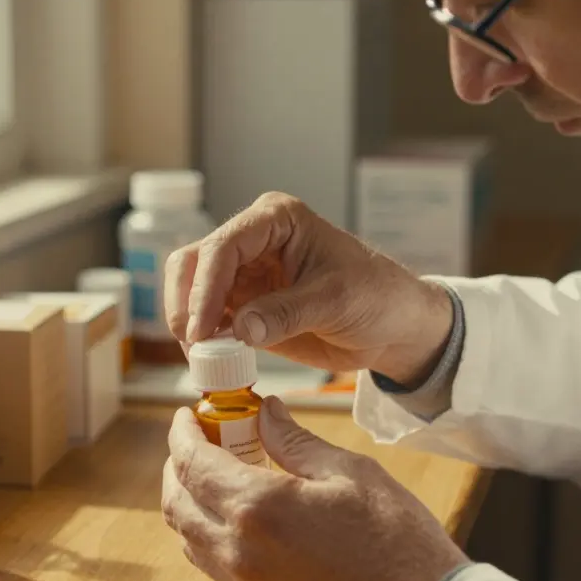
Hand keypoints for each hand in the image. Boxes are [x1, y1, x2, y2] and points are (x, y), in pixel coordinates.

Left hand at [161, 397, 468, 580]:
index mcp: (259, 509)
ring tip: (219, 470)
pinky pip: (209, 561)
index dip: (181, 434)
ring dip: (189, 498)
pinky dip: (205, 529)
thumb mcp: (348, 471)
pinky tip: (236, 509)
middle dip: (178, 464)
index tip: (186, 415)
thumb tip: (263, 411)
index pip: (192, 464)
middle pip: (177, 502)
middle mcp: (239, 550)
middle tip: (202, 438)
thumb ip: (294, 440)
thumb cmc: (395, 538)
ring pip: (188, 536)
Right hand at [164, 192, 452, 384]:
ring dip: (189, 323)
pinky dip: (203, 339)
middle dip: (186, 303)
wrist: (394, 326)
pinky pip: (208, 319)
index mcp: (276, 220)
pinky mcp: (244, 305)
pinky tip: (212, 360)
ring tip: (202, 357)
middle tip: (194, 344)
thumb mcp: (336, 300)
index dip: (205, 287)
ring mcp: (244, 273)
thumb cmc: (377, 296)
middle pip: (193, 262)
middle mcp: (252, 240)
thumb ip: (286, 313)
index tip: (200, 329)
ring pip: (190, 290)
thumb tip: (239, 329)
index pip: (224, 246)